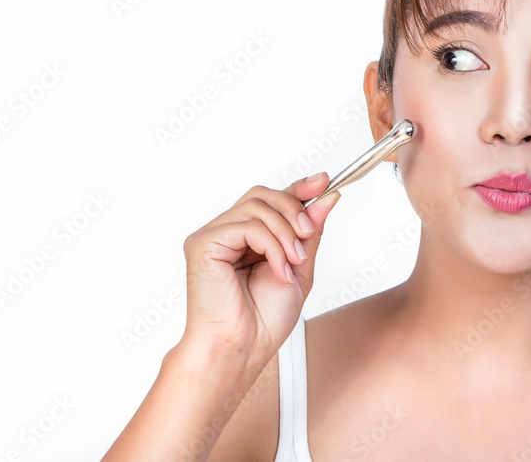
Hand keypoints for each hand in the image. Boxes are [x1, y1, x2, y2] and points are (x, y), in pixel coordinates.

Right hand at [177, 172, 339, 367]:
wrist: (242, 349)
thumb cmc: (264, 320)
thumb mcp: (300, 267)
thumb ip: (310, 232)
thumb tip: (327, 196)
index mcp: (248, 238)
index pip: (271, 199)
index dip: (298, 187)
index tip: (323, 181)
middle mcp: (227, 233)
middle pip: (263, 195)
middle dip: (293, 210)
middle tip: (308, 237)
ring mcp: (212, 236)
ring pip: (257, 206)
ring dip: (285, 233)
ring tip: (294, 262)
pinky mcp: (202, 244)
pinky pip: (247, 226)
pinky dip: (272, 246)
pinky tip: (279, 270)